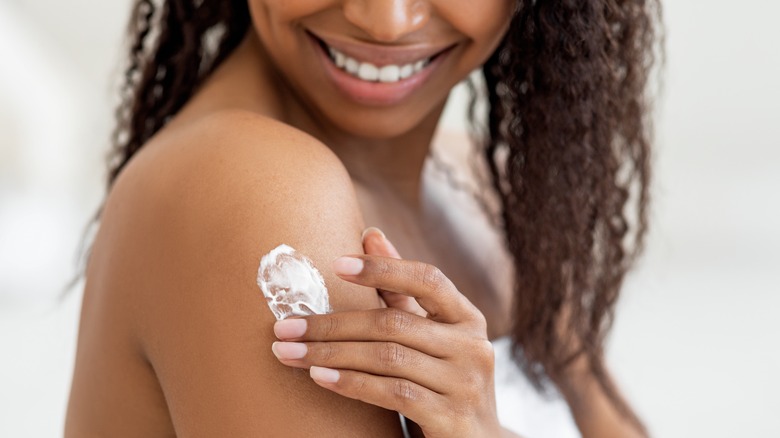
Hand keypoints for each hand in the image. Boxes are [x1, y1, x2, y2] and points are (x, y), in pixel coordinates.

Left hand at [271, 228, 500, 437]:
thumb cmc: (443, 382)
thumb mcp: (429, 336)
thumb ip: (402, 291)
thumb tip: (371, 235)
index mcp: (467, 318)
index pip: (427, 279)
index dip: (383, 268)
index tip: (335, 264)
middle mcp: (473, 346)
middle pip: (393, 323)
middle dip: (332, 323)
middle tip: (285, 326)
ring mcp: (466, 384)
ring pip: (388, 357)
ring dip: (330, 353)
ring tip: (289, 353)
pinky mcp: (452, 418)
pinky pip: (393, 393)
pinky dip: (352, 383)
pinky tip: (320, 377)